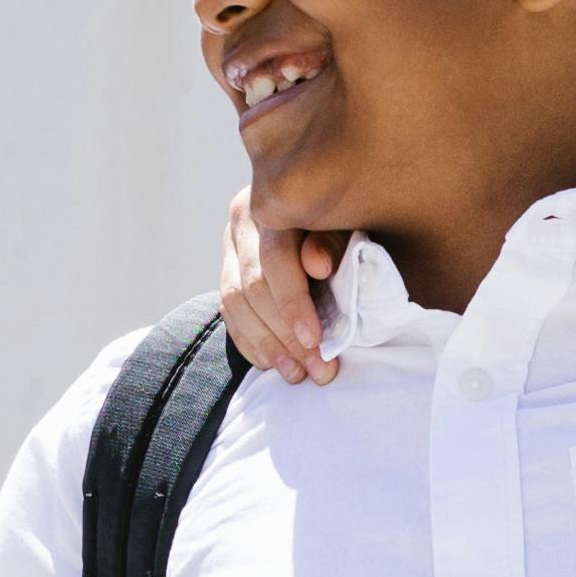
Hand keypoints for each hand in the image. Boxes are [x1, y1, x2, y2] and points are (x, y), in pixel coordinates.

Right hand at [217, 184, 345, 386]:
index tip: (315, 340)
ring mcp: (230, 247)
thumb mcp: (348, 224)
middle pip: (252, 286)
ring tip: (295, 373)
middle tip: (316, 369)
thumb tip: (316, 264)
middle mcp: (242, 222)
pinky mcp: (227, 272)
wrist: (330, 214)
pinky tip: (271, 364)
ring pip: (234, 303)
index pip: (274, 258)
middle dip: (284, 335)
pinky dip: (250, 342)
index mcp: (272, 202)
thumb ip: (334, 241)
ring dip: (266, 345)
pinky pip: (228, 313)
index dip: (292, 303)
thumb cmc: (348, 219)